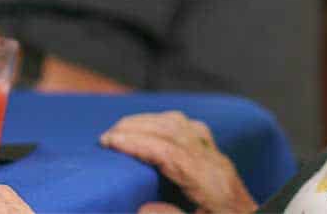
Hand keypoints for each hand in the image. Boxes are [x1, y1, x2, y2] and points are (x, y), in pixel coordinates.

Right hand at [100, 111, 257, 213]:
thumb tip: (142, 207)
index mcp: (211, 182)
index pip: (169, 152)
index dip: (137, 143)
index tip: (109, 141)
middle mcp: (216, 163)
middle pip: (175, 131)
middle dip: (138, 127)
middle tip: (107, 135)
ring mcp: (219, 158)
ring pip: (185, 125)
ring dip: (152, 121)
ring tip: (124, 129)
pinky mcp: (219, 160)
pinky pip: (195, 129)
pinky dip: (170, 123)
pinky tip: (155, 129)